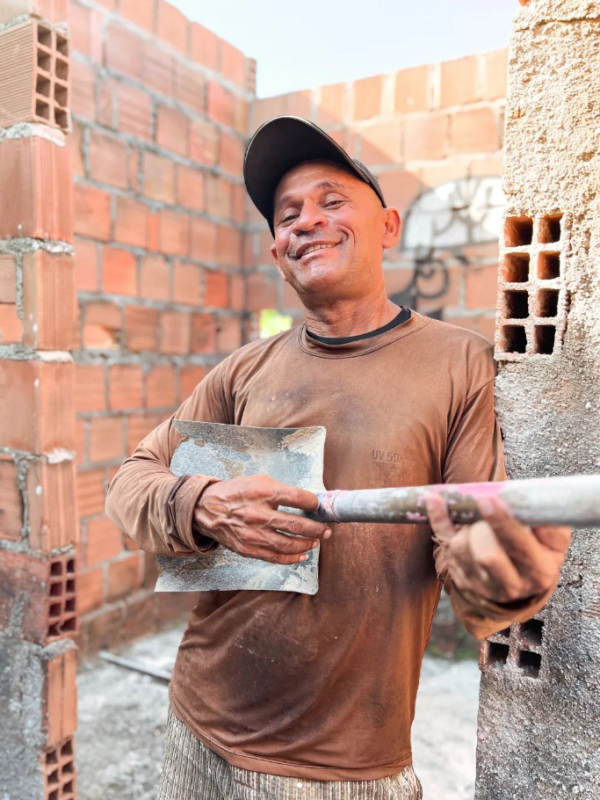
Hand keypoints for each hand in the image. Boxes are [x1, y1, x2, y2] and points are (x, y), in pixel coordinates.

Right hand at [194, 474, 331, 564]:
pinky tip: (302, 555)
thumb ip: (281, 491)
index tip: (318, 506)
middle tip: (327, 530)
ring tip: (316, 542)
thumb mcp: (258, 481)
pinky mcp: (248, 549)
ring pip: (288, 544)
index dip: (312, 503)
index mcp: (262, 492)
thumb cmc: (236, 492)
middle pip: (296, 525)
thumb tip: (307, 502)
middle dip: (317, 529)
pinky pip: (275, 557)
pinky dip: (292, 558)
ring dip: (307, 544)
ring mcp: (253, 534)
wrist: (206, 509)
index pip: (296, 498)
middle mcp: (258, 514)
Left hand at [425, 494, 570, 604]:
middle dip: (481, 527)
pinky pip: (443, 542)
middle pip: (486, 555)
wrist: (521, 579)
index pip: (519, 548)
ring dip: (466, 526)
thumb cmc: (539, 551)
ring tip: (480, 519)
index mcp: (538, 572)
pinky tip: (434, 500)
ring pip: (460, 550)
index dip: (503, 524)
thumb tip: (530, 500)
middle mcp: (510, 584)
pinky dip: (438, 518)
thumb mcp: (555, 540)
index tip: (489, 500)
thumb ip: (548, 520)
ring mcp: (479, 583)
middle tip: (484, 506)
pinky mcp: (458, 574)